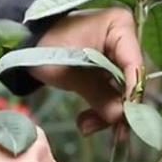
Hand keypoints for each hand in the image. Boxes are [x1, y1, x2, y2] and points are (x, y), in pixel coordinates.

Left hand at [30, 8, 142, 134]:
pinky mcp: (110, 74)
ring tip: (85, 127)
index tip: (127, 117)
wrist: (28, 45)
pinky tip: (85, 123)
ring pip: (122, 94)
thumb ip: (99, 94)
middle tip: (114, 134)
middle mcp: (125, 41)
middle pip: (131, 82)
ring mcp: (118, 59)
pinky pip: (112, 96)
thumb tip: (120, 117)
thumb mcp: (71, 72)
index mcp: (120, 27)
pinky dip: (100, 112)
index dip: (132, 92)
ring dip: (106, 115)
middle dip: (118, 109)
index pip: (134, 64)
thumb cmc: (47, 46)